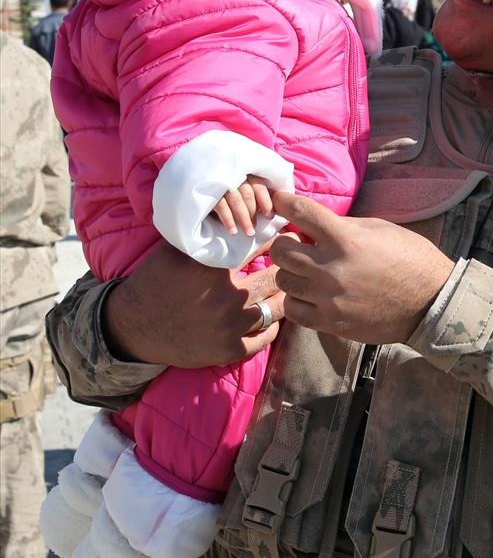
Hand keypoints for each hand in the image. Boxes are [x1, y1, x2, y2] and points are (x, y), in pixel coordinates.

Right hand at [102, 241, 283, 366]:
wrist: (132, 328)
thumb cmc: (155, 282)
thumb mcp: (176, 250)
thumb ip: (205, 231)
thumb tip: (230, 208)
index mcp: (215, 269)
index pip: (261, 246)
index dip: (277, 240)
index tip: (287, 237)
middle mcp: (226, 298)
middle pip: (275, 278)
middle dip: (286, 270)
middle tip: (295, 264)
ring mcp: (230, 327)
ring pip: (277, 308)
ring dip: (283, 297)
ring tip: (290, 289)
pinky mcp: (230, 350)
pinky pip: (266, 337)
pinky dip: (272, 326)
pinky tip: (270, 317)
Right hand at [211, 174, 272, 236]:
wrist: (191, 183)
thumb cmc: (221, 189)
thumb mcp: (238, 187)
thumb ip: (252, 194)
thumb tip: (269, 211)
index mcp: (243, 171)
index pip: (259, 185)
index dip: (266, 201)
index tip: (269, 216)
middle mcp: (233, 173)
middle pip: (248, 194)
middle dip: (253, 213)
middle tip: (254, 229)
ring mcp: (220, 181)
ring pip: (236, 200)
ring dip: (243, 219)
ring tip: (249, 233)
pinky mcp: (208, 190)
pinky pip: (221, 206)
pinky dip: (228, 220)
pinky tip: (233, 231)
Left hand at [269, 192, 453, 343]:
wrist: (431, 302)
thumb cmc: (410, 259)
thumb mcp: (380, 229)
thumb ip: (343, 226)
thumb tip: (313, 225)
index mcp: (347, 240)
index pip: (301, 212)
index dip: (284, 202)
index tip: (280, 201)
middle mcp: (332, 268)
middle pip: (280, 250)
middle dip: (284, 242)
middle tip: (297, 243)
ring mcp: (328, 298)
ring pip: (282, 280)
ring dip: (291, 271)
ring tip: (307, 270)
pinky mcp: (330, 322)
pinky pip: (292, 309)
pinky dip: (297, 298)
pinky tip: (310, 293)